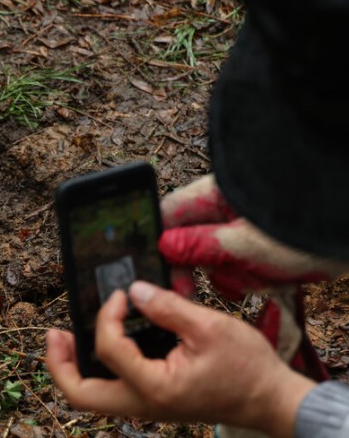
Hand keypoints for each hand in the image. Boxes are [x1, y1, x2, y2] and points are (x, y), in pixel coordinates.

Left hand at [46, 281, 315, 436]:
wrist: (272, 401)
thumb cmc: (247, 368)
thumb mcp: (210, 327)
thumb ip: (167, 308)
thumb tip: (136, 291)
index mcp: (155, 388)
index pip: (108, 350)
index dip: (106, 317)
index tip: (121, 295)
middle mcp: (143, 404)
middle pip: (80, 394)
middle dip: (59, 363)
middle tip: (55, 333)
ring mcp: (146, 406)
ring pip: (91, 397)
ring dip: (72, 368)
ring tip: (66, 338)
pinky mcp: (152, 400)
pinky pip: (111, 391)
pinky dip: (96, 369)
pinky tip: (102, 342)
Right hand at [159, 175, 343, 299]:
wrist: (347, 223)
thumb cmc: (302, 224)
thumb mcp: (247, 243)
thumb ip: (201, 246)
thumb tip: (164, 247)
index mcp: (213, 196)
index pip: (168, 215)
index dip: (159, 245)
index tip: (163, 275)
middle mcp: (224, 209)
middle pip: (189, 241)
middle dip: (199, 267)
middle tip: (192, 294)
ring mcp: (243, 228)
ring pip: (218, 259)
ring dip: (232, 274)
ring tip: (259, 275)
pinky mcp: (260, 245)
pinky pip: (241, 267)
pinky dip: (251, 277)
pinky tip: (270, 278)